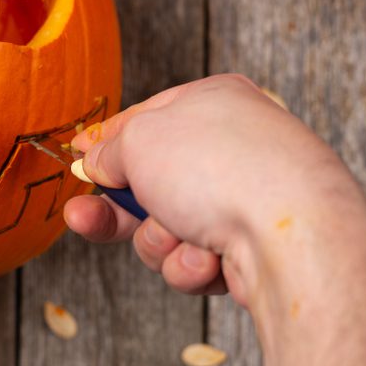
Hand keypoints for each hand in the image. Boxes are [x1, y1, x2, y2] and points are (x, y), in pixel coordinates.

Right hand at [64, 74, 365, 365]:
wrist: (289, 237)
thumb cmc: (219, 168)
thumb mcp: (140, 139)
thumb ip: (109, 149)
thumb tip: (96, 162)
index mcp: (213, 102)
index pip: (146, 117)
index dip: (107, 139)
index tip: (76, 154)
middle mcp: (232, 147)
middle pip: (151, 181)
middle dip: (116, 207)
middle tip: (83, 216)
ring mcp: (243, 199)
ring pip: (166, 227)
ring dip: (158, 240)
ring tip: (179, 237)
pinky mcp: (252, 248)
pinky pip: (194, 258)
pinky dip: (190, 264)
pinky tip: (208, 259)